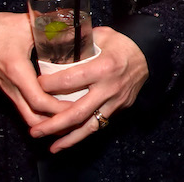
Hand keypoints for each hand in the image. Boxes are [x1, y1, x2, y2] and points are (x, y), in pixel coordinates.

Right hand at [0, 12, 67, 127]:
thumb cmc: (4, 28)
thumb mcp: (29, 25)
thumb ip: (52, 26)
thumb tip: (76, 26)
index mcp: (17, 70)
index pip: (38, 100)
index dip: (58, 108)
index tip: (77, 105)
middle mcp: (12, 86)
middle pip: (33, 117)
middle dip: (55, 122)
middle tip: (78, 118)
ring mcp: (10, 91)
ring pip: (28, 116)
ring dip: (48, 121)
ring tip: (70, 117)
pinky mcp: (10, 91)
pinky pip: (25, 109)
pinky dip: (41, 114)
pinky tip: (56, 110)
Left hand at [29, 27, 149, 151]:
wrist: (148, 54)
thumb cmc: (121, 43)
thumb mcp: (100, 35)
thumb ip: (77, 42)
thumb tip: (52, 42)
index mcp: (103, 67)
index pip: (71, 80)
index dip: (50, 84)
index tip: (36, 84)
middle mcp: (109, 88)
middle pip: (78, 112)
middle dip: (54, 124)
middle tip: (34, 130)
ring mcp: (115, 101)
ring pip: (89, 126)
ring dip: (68, 138)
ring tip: (50, 147)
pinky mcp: (119, 109)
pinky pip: (99, 125)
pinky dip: (82, 136)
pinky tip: (67, 143)